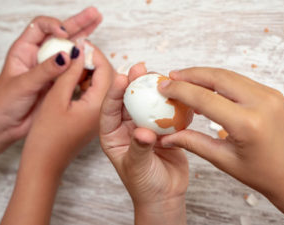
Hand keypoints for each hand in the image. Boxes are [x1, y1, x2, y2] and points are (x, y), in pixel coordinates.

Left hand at [0, 7, 102, 155]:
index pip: (40, 27)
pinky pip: (74, 68)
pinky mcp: (59, 81)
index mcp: (25, 51)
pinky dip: (84, 61)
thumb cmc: (3, 103)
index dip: (54, 26)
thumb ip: (45, 70)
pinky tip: (93, 53)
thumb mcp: (23, 84)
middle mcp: (39, 57)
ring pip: (70, 49)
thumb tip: (67, 56)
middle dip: (78, 23)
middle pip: (60, 34)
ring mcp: (51, 69)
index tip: (65, 35)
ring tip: (97, 22)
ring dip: (84, 36)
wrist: (6, 125)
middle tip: (94, 14)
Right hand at [0, 41, 113, 224]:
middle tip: (78, 51)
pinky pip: (98, 95)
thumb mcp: (56, 99)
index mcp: (100, 106)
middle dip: (96, 61)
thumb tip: (79, 51)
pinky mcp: (95, 118)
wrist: (46, 163)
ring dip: (93, 71)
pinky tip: (77, 79)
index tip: (81, 44)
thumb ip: (69, 73)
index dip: (95, 54)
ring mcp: (101, 116)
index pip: (108, 71)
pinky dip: (90, 83)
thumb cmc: (47, 137)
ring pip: (105, 85)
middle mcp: (106, 111)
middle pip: (110, 77)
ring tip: (75, 62)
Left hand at [100, 63, 187, 224]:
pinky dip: (169, 102)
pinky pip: (164, 112)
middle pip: (128, 101)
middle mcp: (127, 128)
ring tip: (157, 73)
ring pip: (147, 103)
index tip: (122, 78)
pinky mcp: (162, 129)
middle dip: (133, 83)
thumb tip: (144, 131)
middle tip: (139, 68)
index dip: (114, 93)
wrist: (165, 195)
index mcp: (113, 135)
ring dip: (152, 89)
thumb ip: (139, 148)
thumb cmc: (144, 185)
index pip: (109, 110)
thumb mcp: (137, 167)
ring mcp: (145, 127)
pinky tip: (174, 90)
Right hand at [158, 67, 283, 220]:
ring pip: (228, 75)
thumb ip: (192, 143)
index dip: (180, 90)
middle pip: (217, 77)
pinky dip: (218, 81)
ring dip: (204, 75)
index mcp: (247, 124)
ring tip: (184, 80)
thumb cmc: (262, 173)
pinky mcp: (270, 93)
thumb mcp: (223, 160)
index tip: (164, 87)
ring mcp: (269, 95)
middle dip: (190, 74)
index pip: (205, 98)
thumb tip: (167, 136)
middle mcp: (261, 103)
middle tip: (171, 77)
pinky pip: (239, 80)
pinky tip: (205, 88)